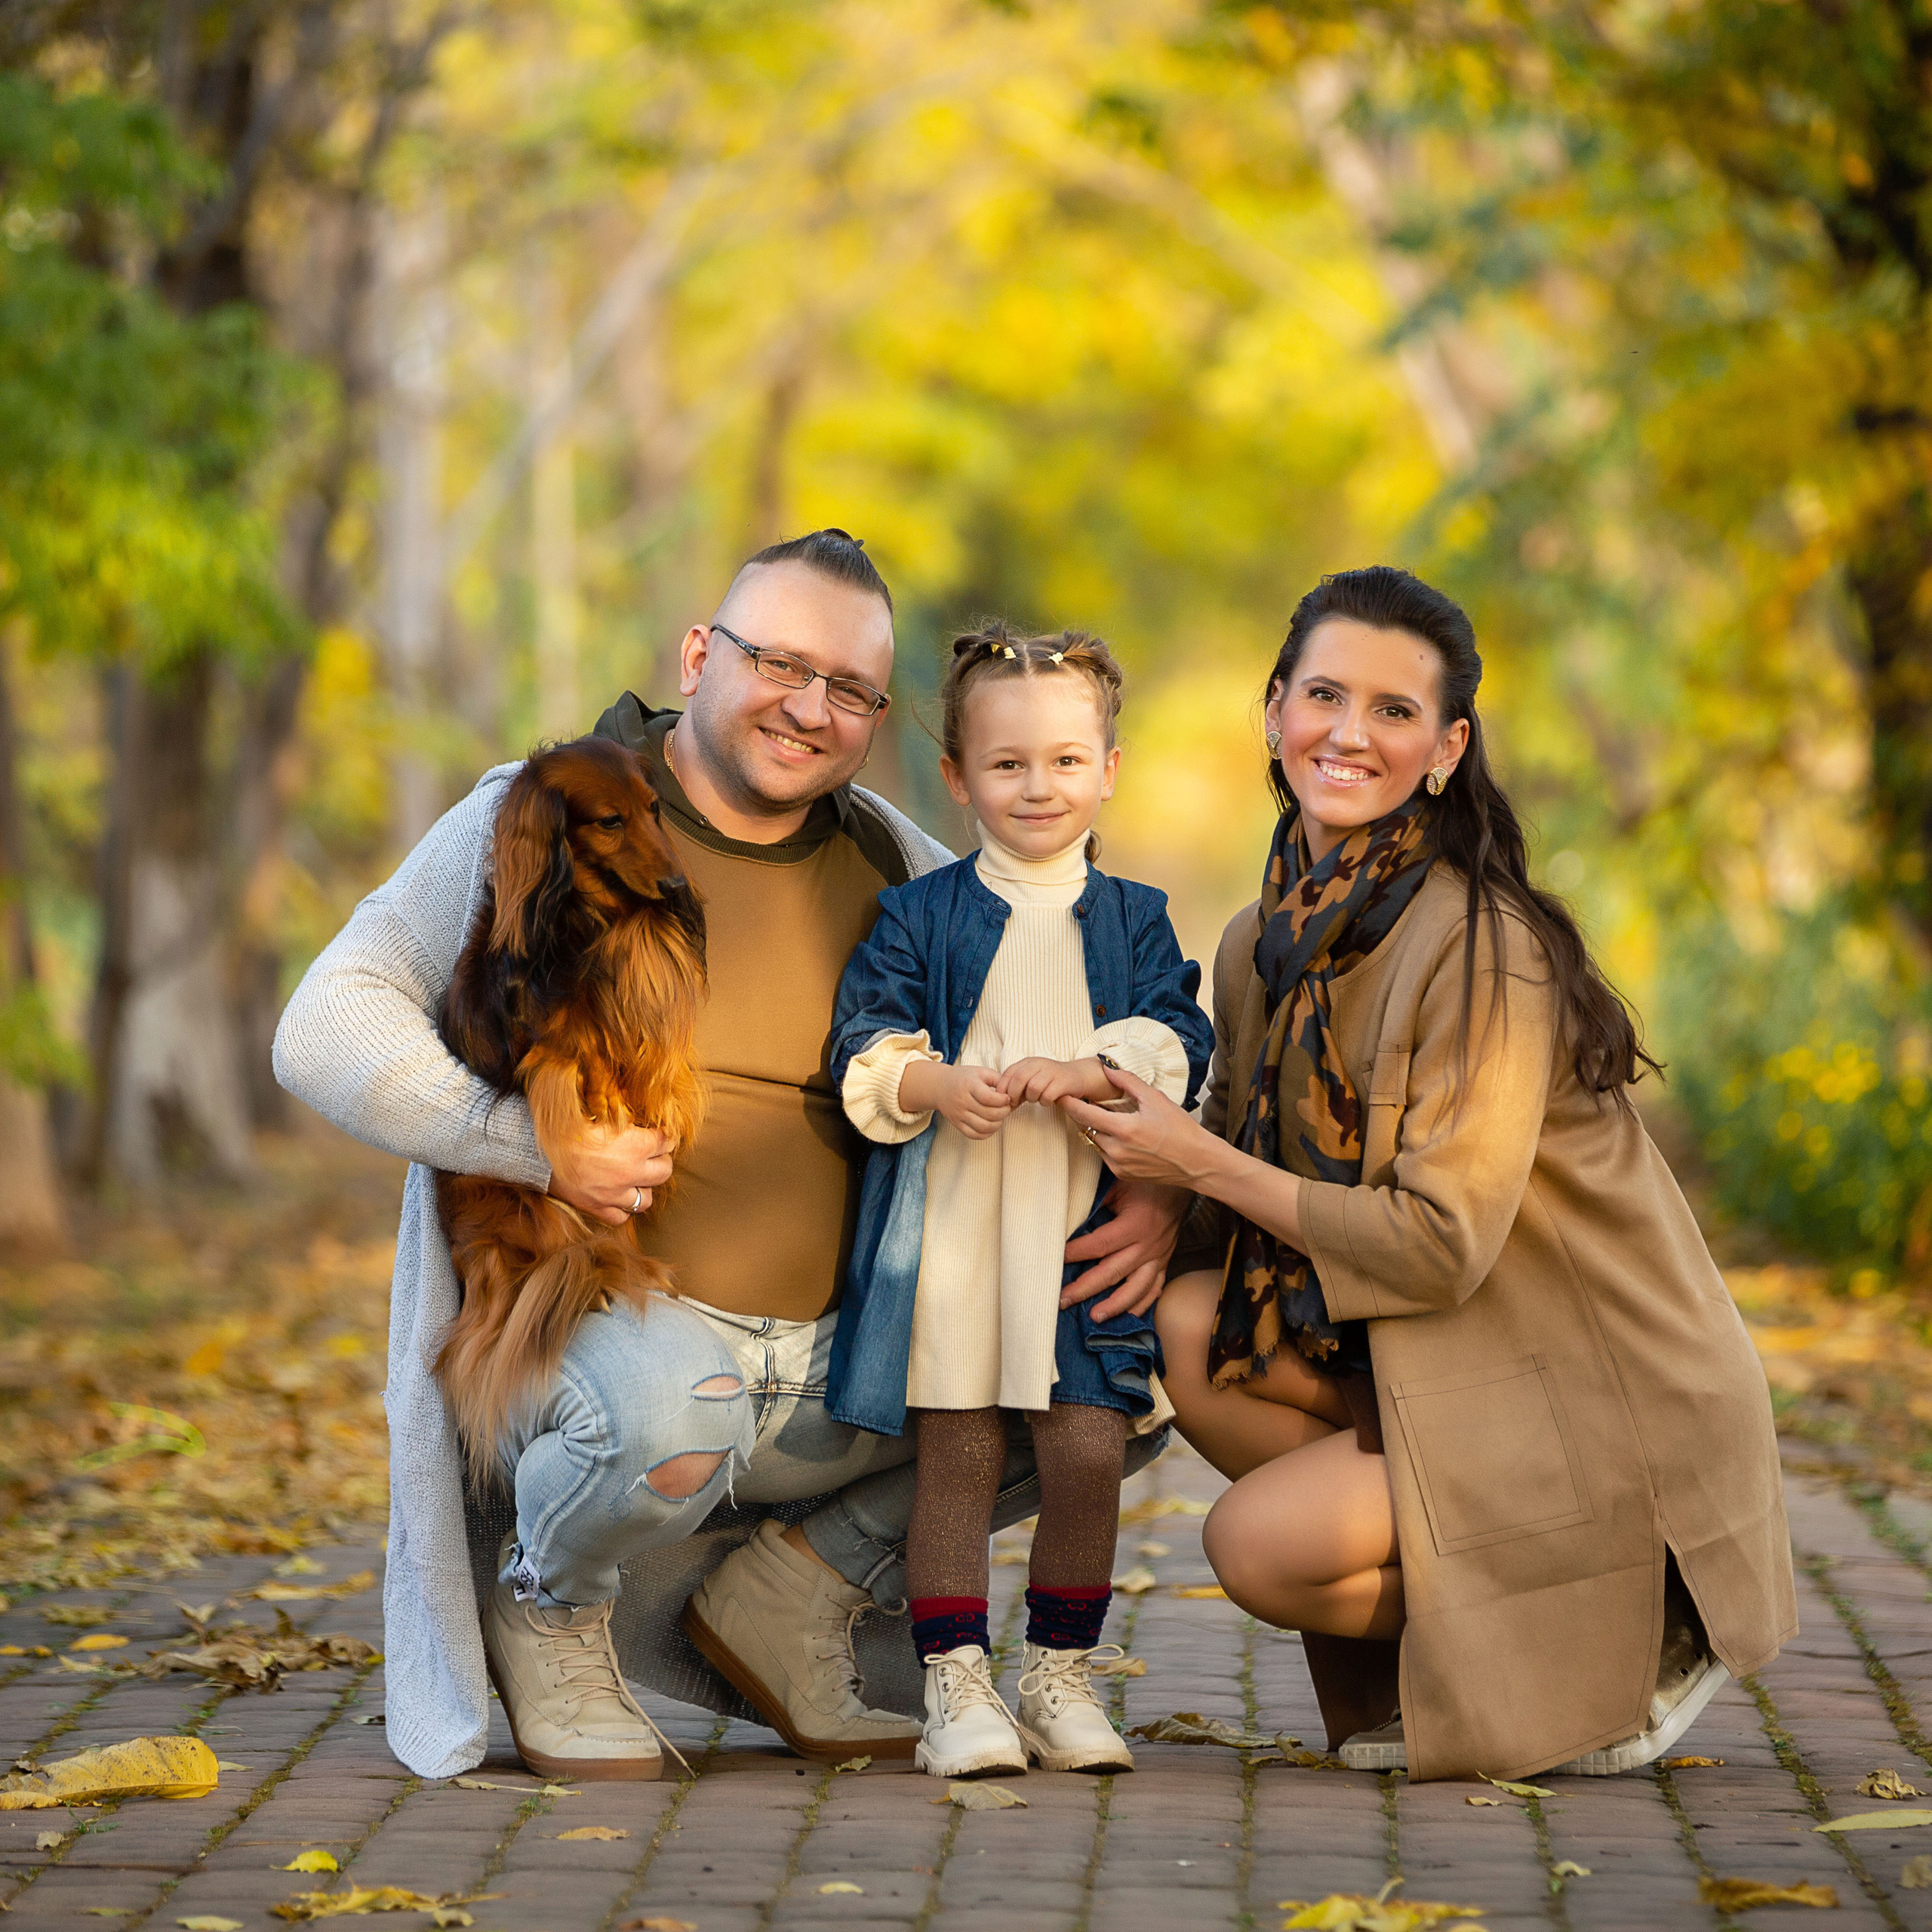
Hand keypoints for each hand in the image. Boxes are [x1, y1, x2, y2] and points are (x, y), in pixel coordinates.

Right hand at [540, 1118, 676, 1226]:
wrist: (536, 1149)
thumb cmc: (567, 1127)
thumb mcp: (602, 1114)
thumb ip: (626, 1119)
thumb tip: (639, 1120)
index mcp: (635, 1145)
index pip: (666, 1142)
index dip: (666, 1137)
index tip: (662, 1135)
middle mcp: (630, 1172)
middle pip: (664, 1171)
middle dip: (661, 1161)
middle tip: (653, 1155)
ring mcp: (614, 1194)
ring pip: (647, 1199)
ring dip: (644, 1187)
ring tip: (637, 1178)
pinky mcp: (597, 1207)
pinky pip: (621, 1216)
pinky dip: (623, 1208)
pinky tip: (618, 1196)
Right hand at [900, 1059, 1011, 1139]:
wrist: (940, 1086)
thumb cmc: (964, 1078)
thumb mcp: (981, 1072)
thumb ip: (997, 1079)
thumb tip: (1011, 1091)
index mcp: (969, 1085)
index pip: (988, 1098)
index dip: (1003, 1100)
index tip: (1007, 1098)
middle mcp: (962, 1101)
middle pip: (989, 1114)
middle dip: (1004, 1112)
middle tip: (1007, 1108)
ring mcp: (958, 1114)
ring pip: (983, 1127)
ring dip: (998, 1124)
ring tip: (1000, 1117)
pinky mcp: (956, 1124)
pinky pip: (974, 1135)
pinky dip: (986, 1134)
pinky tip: (991, 1125)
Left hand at [998, 1055, 1110, 1106]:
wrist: (1077, 1076)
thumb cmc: (1049, 1081)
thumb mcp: (1031, 1079)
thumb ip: (1016, 1087)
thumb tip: (1000, 1102)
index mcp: (1028, 1062)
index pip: (1008, 1073)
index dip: (1003, 1088)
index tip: (1003, 1100)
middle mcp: (1039, 1063)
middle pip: (1019, 1079)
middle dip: (1014, 1094)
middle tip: (1017, 1103)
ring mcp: (1051, 1071)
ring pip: (1033, 1088)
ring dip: (1032, 1098)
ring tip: (1037, 1099)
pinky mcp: (1062, 1081)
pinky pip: (1047, 1096)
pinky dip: (1045, 1101)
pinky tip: (1048, 1100)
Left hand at [1060, 1064, 1218, 1190]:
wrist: (1197, 1162)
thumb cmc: (1180, 1129)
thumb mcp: (1156, 1099)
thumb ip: (1128, 1081)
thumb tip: (1106, 1066)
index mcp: (1124, 1129)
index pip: (1084, 1114)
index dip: (1069, 1103)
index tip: (1060, 1094)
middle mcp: (1117, 1150)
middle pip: (1086, 1128)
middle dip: (1081, 1114)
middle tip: (1078, 1100)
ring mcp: (1118, 1165)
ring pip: (1094, 1142)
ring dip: (1094, 1129)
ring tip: (1102, 1115)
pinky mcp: (1123, 1175)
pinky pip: (1105, 1155)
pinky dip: (1106, 1143)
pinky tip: (1118, 1134)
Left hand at [1061, 1170, 1191, 1319]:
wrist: (1181, 1185)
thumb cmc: (1146, 1182)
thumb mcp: (1119, 1183)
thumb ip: (1097, 1200)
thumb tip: (1067, 1215)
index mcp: (1136, 1223)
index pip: (1100, 1244)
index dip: (1076, 1253)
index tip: (1056, 1259)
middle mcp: (1149, 1245)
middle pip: (1113, 1272)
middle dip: (1085, 1288)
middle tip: (1062, 1300)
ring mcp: (1159, 1256)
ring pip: (1136, 1289)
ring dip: (1114, 1306)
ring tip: (1094, 1318)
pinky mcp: (1165, 1262)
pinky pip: (1155, 1289)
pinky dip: (1141, 1305)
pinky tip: (1127, 1316)